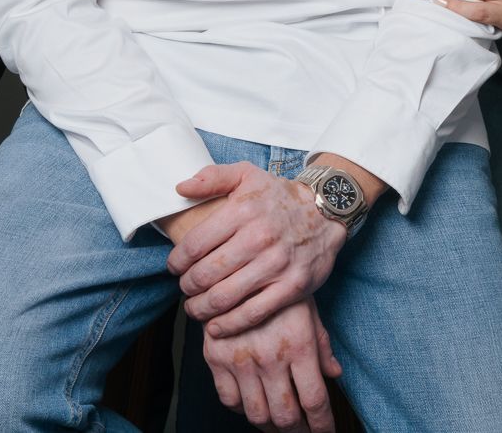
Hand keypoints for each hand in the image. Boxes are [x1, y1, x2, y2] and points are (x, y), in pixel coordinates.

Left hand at [170, 162, 346, 337]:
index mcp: (242, 212)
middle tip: (185, 288)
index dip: (177, 261)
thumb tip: (180, 189)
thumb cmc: (280, 196)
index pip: (195, 244)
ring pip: (224, 297)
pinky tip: (215, 326)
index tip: (174, 267)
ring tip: (194, 308)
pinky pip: (252, 314)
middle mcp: (258, 239)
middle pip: (206, 274)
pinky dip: (228, 325)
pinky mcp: (292, 287)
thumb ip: (211, 178)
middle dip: (187, 286)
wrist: (327, 211)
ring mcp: (276, 265)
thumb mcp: (246, 175)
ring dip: (201, 308)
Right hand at [201, 296, 341, 431]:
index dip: (322, 425)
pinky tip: (252, 403)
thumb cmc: (277, 283)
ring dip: (270, 427)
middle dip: (298, 432)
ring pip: (256, 414)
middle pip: (285, 416)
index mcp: (298, 344)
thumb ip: (321, 343)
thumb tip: (334, 373)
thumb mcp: (307, 308)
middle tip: (303, 432)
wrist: (235, 262)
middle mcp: (270, 356)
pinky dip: (242, 409)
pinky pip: (228, 399)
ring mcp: (240, 359)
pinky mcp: (216, 357)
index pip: (315, 401)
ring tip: (280, 425)